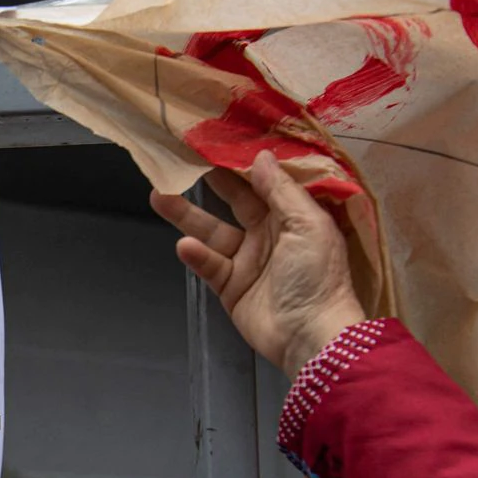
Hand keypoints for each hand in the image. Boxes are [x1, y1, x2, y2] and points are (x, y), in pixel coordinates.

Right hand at [148, 151, 365, 376]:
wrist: (311, 336)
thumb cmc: (318, 277)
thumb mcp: (308, 224)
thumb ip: (281, 190)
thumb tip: (260, 157)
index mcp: (294, 216)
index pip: (264, 182)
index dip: (241, 162)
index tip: (217, 141)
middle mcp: (270, 234)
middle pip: (234, 201)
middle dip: (209, 182)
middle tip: (181, 159)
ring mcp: (248, 261)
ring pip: (213, 231)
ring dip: (187, 215)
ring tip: (159, 195)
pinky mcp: (231, 287)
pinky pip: (209, 265)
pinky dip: (196, 255)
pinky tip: (185, 246)